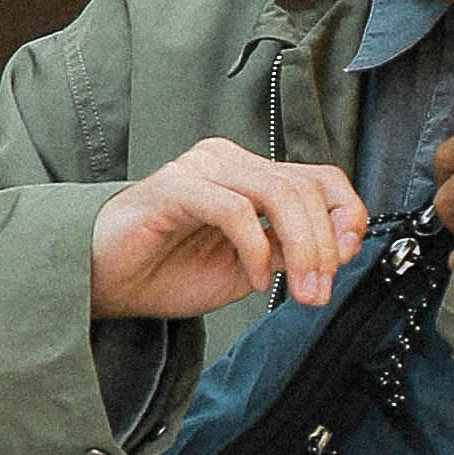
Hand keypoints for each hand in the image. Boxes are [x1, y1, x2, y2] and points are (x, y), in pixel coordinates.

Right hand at [88, 138, 369, 321]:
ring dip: (302, 249)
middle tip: (318, 292)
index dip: (346, 214)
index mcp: (249, 174)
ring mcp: (200, 170)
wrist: (104, 283)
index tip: (349, 257)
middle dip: (325, 247)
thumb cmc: (167, 270)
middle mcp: (228, 162)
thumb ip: (288, 251)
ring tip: (299, 290)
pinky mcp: (174, 188)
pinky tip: (254, 279)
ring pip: (279, 194)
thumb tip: (337, 251)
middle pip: (305, 188)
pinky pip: (235, 210)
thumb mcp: (247, 267)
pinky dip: (256, 249)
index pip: (319, 179)